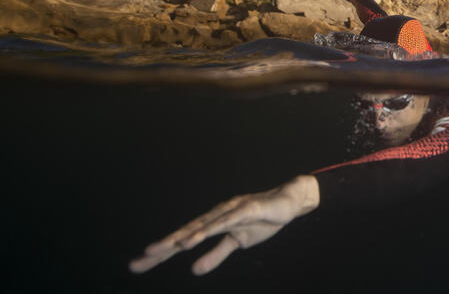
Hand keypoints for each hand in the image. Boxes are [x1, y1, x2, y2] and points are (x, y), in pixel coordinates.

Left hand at [129, 175, 319, 274]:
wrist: (289, 201)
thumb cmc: (261, 219)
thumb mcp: (237, 242)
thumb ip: (215, 255)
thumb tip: (194, 270)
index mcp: (211, 223)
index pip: (182, 240)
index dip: (160, 252)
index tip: (139, 264)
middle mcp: (214, 215)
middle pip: (184, 233)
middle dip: (161, 248)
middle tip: (137, 262)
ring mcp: (228, 211)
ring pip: (200, 226)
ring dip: (180, 238)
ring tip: (161, 250)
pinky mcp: (244, 210)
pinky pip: (222, 222)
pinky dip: (206, 230)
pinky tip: (193, 239)